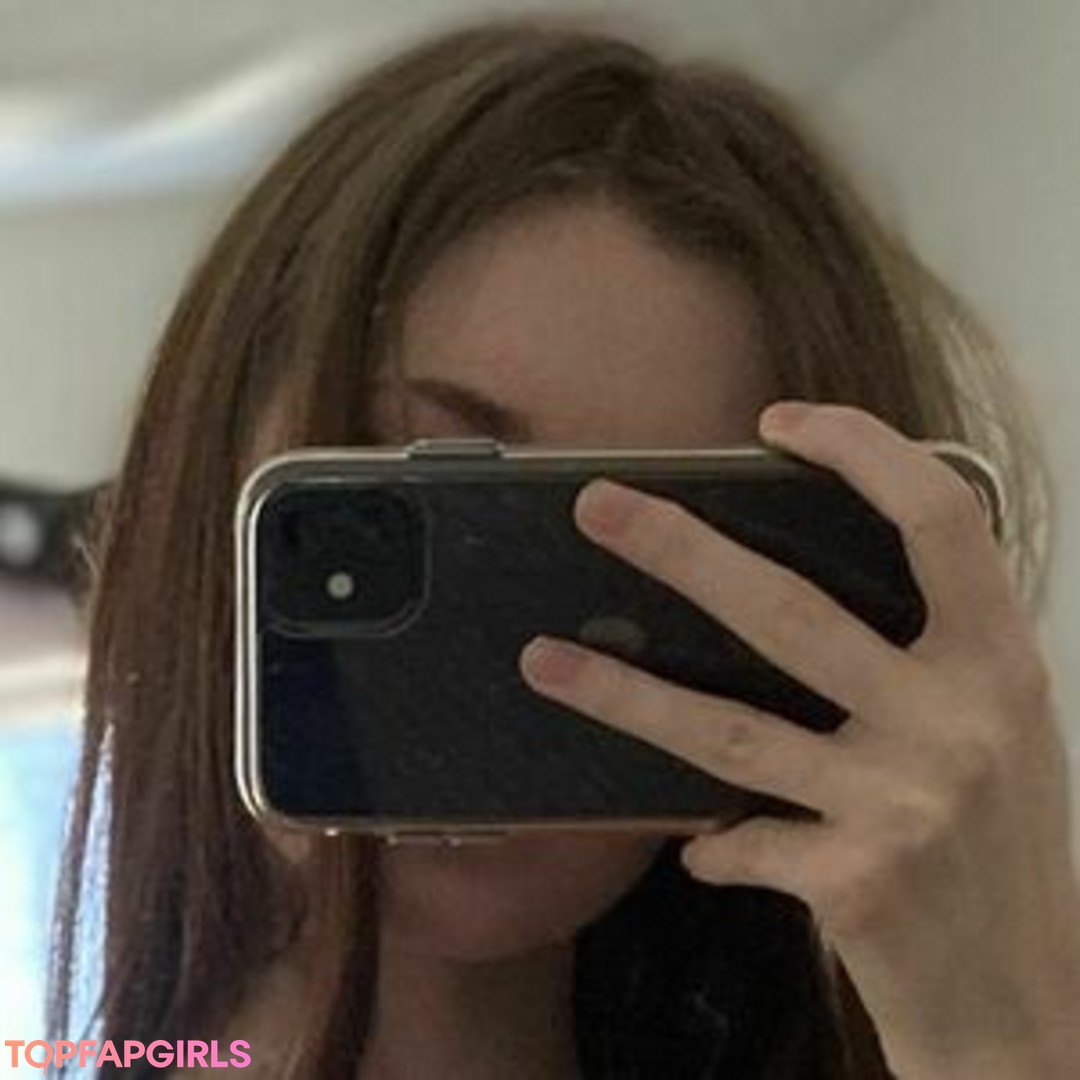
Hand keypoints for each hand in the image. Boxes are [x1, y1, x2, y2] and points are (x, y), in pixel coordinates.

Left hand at [518, 402, 1079, 1077]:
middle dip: (681, 550)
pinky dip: (713, 841)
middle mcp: (956, 720)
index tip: (779, 423)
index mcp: (998, 661)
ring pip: (728, 730)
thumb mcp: (1000, 728)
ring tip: (543, 659)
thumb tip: (785, 592)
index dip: (862, 451)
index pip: (939, 519)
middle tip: (595, 505)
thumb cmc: (1008, 845)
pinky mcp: (854, 882)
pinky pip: (742, 841)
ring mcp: (901, 802)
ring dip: (623, 696)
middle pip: (790, 610)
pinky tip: (696, 844)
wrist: (1031, 1002)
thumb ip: (924, 655)